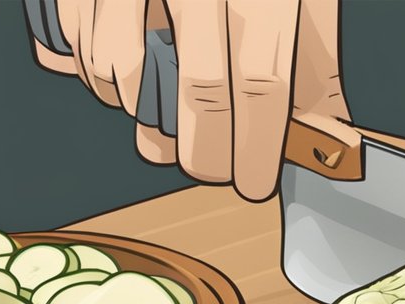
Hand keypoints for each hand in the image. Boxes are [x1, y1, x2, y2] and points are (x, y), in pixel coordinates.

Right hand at [33, 0, 353, 201]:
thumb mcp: (305, 1)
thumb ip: (316, 70)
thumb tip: (327, 143)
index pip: (261, 82)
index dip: (255, 146)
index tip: (252, 184)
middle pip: (198, 88)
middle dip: (205, 153)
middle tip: (212, 171)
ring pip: (123, 74)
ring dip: (145, 114)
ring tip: (171, 114)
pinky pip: (76, 44)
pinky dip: (99, 77)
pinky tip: (130, 75)